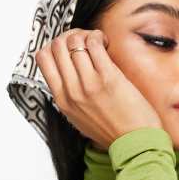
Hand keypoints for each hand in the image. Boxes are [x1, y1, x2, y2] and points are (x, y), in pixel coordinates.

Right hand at [35, 28, 162, 150]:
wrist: (135, 145)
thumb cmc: (114, 132)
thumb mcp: (81, 119)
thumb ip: (71, 98)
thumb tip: (68, 73)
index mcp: (62, 101)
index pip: (43, 59)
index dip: (55, 47)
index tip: (70, 49)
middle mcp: (72, 91)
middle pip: (57, 46)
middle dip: (70, 36)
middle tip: (86, 41)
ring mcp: (88, 84)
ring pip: (73, 41)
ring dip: (86, 35)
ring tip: (99, 42)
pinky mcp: (108, 78)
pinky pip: (93, 44)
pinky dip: (98, 37)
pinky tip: (106, 44)